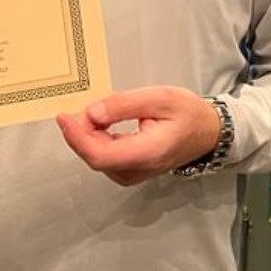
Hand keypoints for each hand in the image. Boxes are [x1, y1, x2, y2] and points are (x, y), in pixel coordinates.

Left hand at [56, 85, 221, 185]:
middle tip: (81, 106)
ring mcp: (133, 174)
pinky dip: (97, 138)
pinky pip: (105, 156)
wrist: (207, 132)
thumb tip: (91, 114)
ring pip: (97, 157)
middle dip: (80, 131)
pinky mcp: (130, 171)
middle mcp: (138, 169)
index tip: (63, 117)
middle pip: (94, 156)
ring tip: (101, 109)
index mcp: (147, 153)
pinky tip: (106, 120)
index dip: (76, 137)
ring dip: (89, 134)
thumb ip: (123, 105)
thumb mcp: (158, 97)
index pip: (99, 155)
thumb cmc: (187, 114)